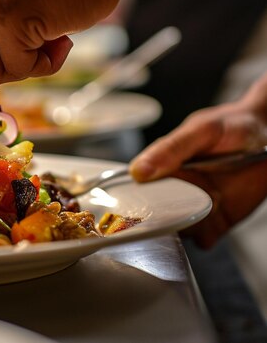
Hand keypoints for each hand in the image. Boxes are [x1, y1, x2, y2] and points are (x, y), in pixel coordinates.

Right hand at [129, 100, 266, 247]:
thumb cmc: (233, 126)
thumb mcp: (201, 130)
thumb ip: (171, 149)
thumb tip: (137, 171)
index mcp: (162, 166)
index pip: (137, 188)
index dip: (131, 201)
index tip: (132, 209)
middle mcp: (174, 188)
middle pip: (154, 214)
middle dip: (155, 222)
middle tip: (169, 213)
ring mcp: (195, 206)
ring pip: (176, 229)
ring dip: (182, 229)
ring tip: (195, 215)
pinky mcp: (217, 221)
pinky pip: (202, 239)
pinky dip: (202, 237)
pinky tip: (209, 227)